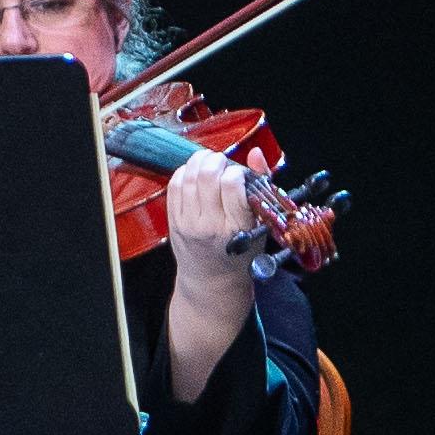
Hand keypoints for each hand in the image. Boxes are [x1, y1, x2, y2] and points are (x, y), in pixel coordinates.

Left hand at [157, 143, 265, 275]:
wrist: (212, 281)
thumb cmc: (241, 253)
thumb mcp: (260, 225)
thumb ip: (261, 186)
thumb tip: (256, 153)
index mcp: (237, 227)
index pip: (232, 184)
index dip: (237, 171)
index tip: (241, 175)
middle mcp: (210, 225)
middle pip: (207, 175)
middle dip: (216, 160)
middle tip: (223, 163)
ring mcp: (188, 223)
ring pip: (188, 177)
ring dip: (199, 162)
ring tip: (209, 163)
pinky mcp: (173, 221)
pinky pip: (174, 185)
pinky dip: (184, 172)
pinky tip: (194, 173)